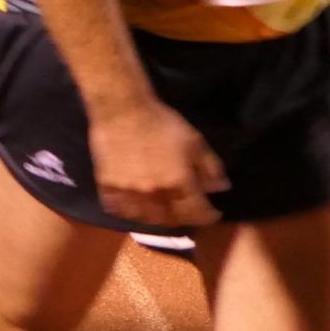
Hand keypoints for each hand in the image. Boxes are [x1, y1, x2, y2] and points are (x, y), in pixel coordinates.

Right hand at [87, 96, 225, 228]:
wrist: (123, 110)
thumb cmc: (161, 122)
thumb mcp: (194, 140)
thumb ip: (210, 167)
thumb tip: (221, 188)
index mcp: (178, 183)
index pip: (197, 213)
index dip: (208, 216)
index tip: (213, 213)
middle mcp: (154, 194)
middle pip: (171, 220)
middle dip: (184, 219)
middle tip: (188, 212)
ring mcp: (129, 194)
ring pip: (145, 220)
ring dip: (157, 219)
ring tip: (162, 212)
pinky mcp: (108, 188)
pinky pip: (119, 210)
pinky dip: (129, 212)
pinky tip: (134, 207)